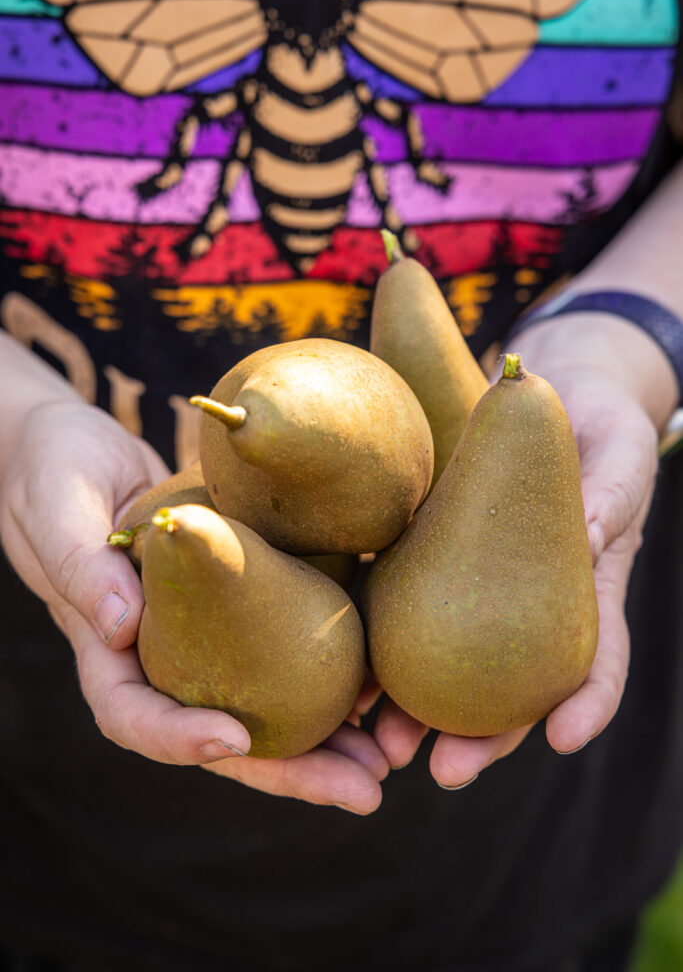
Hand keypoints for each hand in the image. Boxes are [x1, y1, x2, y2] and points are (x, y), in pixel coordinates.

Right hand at [0, 397, 387, 812]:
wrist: (83, 445)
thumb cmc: (56, 471)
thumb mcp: (56, 509)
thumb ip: (81, 566)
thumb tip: (118, 629)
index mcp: (105, 652)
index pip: (134, 716)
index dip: (181, 738)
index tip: (234, 739)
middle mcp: (159, 660)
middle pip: (220, 735)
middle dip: (289, 772)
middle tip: (362, 791)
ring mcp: (201, 639)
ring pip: (262, 707)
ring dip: (324, 742)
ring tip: (384, 761)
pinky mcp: (237, 607)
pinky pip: (282, 652)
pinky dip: (329, 675)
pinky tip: (378, 688)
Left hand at [372, 328, 661, 786]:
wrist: (546, 393)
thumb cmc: (599, 422)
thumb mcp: (615, 453)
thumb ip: (608, 497)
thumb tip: (590, 537)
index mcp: (590, 589)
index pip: (600, 657)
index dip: (587, 702)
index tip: (563, 740)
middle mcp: (535, 604)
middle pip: (515, 687)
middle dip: (484, 738)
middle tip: (444, 771)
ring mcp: (483, 587)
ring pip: (455, 666)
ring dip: (420, 712)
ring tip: (381, 745)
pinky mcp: (434, 557)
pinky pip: (406, 605)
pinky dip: (380, 645)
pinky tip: (348, 676)